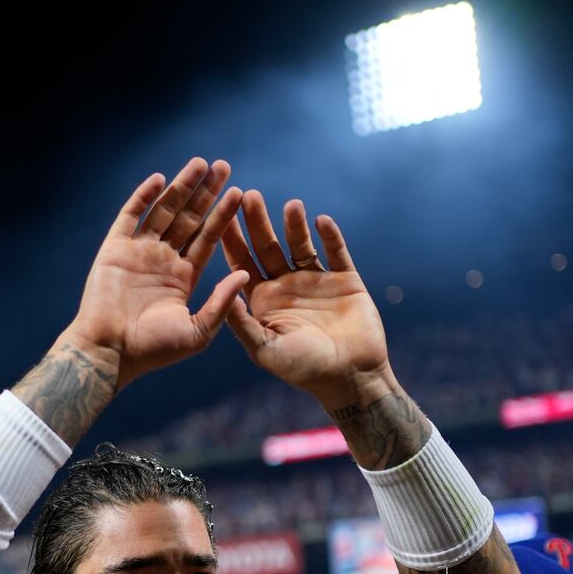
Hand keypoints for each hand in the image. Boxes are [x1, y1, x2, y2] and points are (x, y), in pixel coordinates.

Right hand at [63, 157, 248, 387]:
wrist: (110, 352)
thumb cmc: (153, 350)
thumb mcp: (198, 331)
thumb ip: (221, 303)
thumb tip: (245, 275)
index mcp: (183, 277)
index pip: (207, 238)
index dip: (222, 215)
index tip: (239, 192)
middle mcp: (162, 260)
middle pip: (189, 218)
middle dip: (206, 193)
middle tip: (223, 166)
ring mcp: (138, 252)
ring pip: (163, 211)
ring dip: (180, 187)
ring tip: (200, 164)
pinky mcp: (114, 249)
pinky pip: (130, 216)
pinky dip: (143, 197)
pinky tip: (159, 179)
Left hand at [221, 192, 391, 404]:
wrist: (351, 378)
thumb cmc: (304, 370)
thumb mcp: (265, 350)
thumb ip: (242, 323)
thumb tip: (221, 296)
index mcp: (263, 300)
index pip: (242, 263)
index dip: (232, 240)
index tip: (221, 216)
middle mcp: (286, 285)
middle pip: (268, 247)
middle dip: (258, 222)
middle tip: (249, 195)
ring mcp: (315, 280)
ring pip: (301, 245)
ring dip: (295, 225)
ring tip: (290, 205)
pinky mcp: (344, 279)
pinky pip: (337, 252)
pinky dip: (331, 237)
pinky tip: (322, 221)